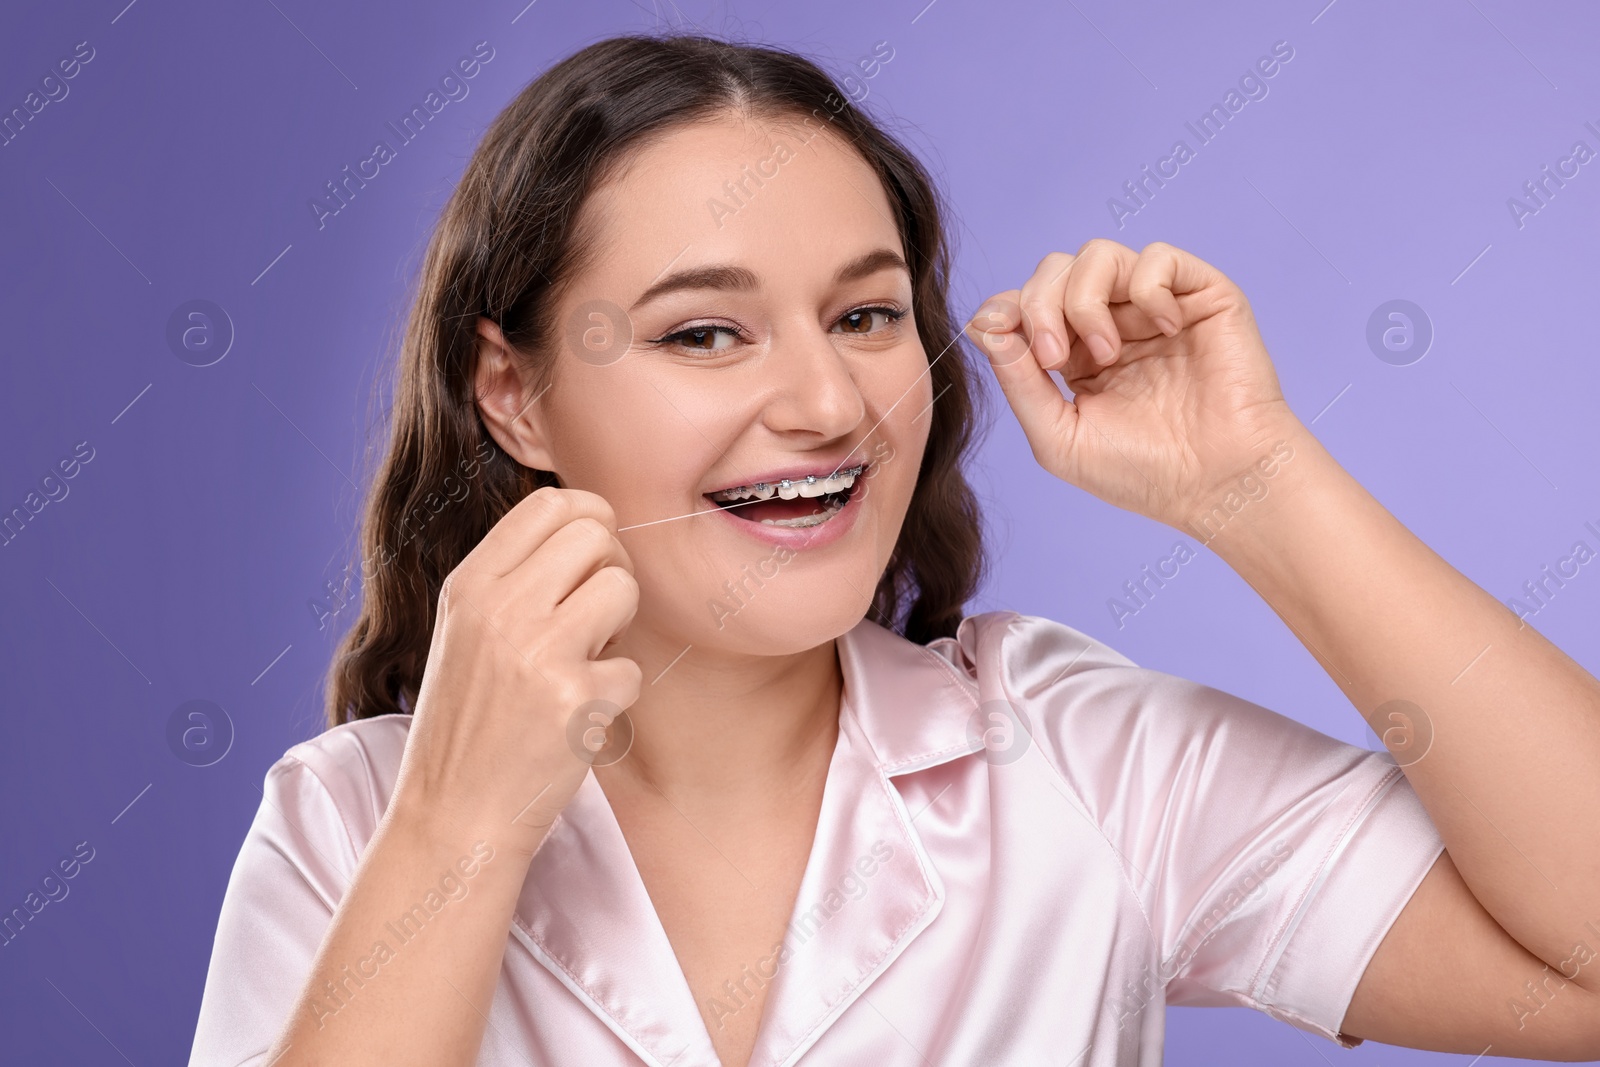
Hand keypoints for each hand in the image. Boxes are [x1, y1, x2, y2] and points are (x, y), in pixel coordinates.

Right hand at [387, 487, 643, 859]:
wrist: (452, 815)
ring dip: (620, 627)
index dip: (590, 518)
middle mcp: (500, 608)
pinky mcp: (575, 701)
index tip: (594, 555)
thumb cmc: (470, 722)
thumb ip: (514, 579)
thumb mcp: (466, 631)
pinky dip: (616, 695)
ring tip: (587, 660)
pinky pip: (632, 668)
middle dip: (611, 570)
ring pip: (623, 588)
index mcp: (470, 585)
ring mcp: (538, 652)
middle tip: (597, 615)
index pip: (551, 503)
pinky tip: (578, 716)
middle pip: (597, 535)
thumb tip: (592, 526)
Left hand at [964, 239, 1302, 528]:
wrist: (1219, 484)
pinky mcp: (1201, 295)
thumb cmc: (1143, 473)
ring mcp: (1154, 307)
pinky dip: (1147, 288)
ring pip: (1097, 255)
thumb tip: (983, 324)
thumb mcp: (1058, 436)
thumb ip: (1018, 381)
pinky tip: (1163, 331)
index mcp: (1074, 356)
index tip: (1002, 338)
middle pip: (1052, 271)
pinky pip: (1158, 257)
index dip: (1006, 309)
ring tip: (1105, 354)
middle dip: (1038, 306)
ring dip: (1084, 301)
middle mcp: (1112, 324)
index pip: (1025, 303)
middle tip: (1054, 358)